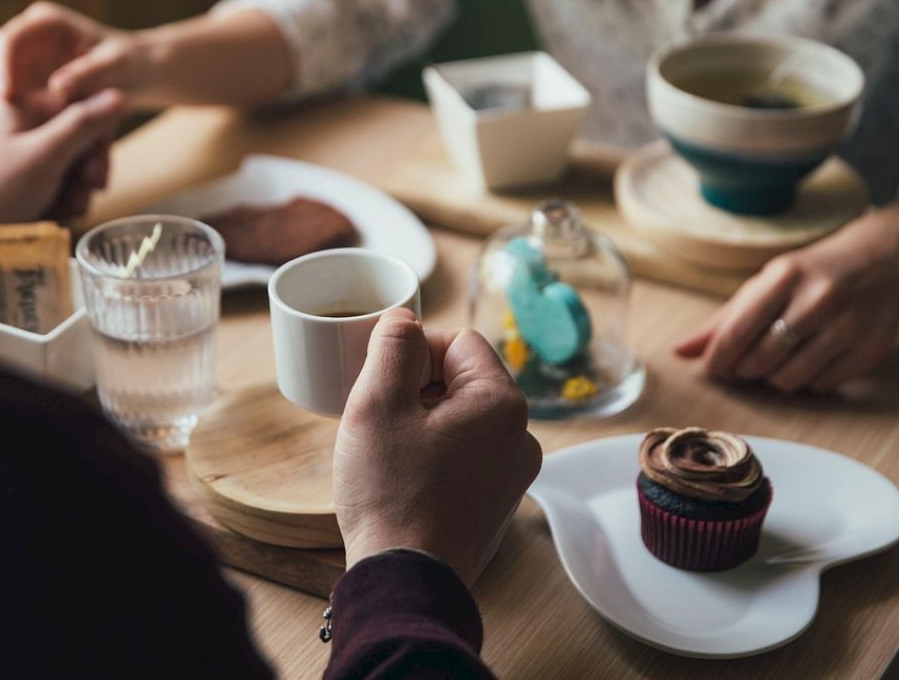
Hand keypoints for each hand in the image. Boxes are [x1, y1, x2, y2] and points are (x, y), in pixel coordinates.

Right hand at [0, 2, 151, 131]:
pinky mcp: (11, 84)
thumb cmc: (129, 65)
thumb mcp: (117, 68)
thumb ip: (91, 74)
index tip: (4, 94)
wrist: (134, 74)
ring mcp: (13, 61)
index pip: (10, 38)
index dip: (2, 64)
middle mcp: (23, 38)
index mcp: (45, 25)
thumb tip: (60, 86)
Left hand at [0, 89, 124, 233]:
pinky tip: (57, 213)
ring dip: (74, 189)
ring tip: (67, 211)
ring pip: (66, 162)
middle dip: (84, 172)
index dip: (94, 141)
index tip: (94, 171)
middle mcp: (18, 121)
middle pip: (75, 138)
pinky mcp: (15, 173)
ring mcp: (16, 148)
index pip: (78, 108)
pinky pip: (51, 179)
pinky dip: (59, 196)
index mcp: (20, 103)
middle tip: (84, 196)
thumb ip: (83, 123)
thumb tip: (117, 94)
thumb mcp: (46, 153)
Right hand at [334, 308, 542, 587]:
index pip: (458, 342)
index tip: (382, 382)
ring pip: (461, 418)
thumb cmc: (391, 493)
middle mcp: (521, 436)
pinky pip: (465, 455)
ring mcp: (512, 474)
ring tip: (388, 451)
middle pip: (462, 379)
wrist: (405, 581)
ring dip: (423, 422)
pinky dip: (434, 455)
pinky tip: (403, 478)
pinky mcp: (496, 503)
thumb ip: (392, 345)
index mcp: (502, 403)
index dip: (414, 352)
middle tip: (379, 418)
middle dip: (417, 388)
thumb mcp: (377, 403)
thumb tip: (403, 318)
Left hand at [674, 213, 898, 392]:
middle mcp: (820, 299)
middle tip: (746, 362)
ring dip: (774, 377)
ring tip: (778, 359)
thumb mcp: (766, 283)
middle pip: (760, 359)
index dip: (717, 358)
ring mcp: (850, 325)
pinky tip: (810, 359)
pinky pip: (821, 385)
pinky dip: (808, 381)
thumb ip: (723, 320)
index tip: (711, 368)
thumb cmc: (811, 273)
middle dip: (744, 369)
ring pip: (790, 378)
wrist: (883, 260)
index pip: (737, 330)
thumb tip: (679, 352)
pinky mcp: (871, 350)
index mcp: (786, 275)